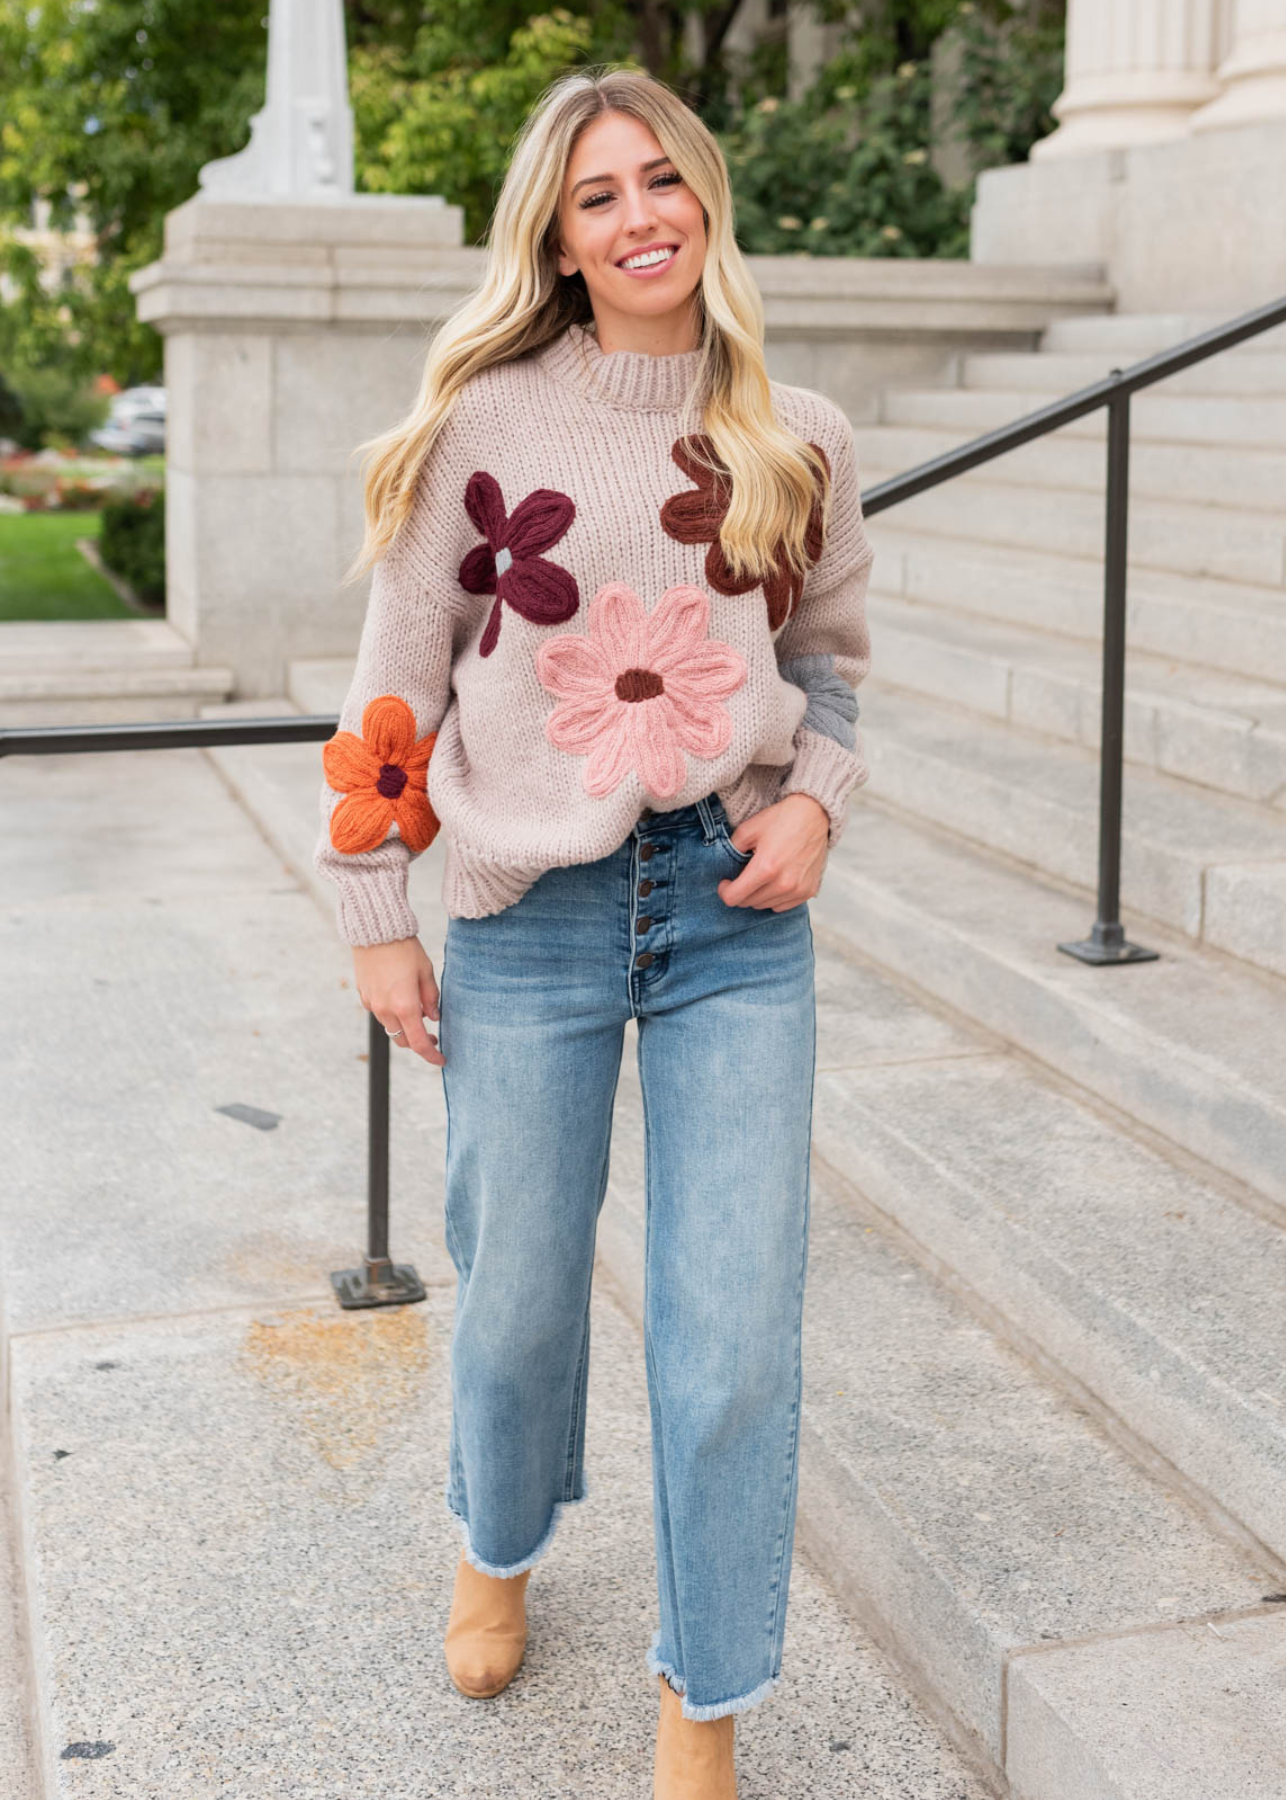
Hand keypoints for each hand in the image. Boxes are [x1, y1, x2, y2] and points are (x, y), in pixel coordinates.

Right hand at [352, 936, 444, 1066]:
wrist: (375, 931)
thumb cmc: (404, 948)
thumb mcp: (426, 971)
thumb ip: (431, 998)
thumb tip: (434, 1017)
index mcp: (404, 1006)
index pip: (419, 1042)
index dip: (432, 1055)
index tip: (442, 1059)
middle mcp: (385, 1010)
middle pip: (403, 1040)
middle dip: (418, 1042)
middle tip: (433, 1036)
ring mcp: (372, 1004)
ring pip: (390, 1028)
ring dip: (405, 1027)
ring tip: (418, 1012)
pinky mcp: (364, 995)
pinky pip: (380, 1013)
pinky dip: (392, 1014)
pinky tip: (400, 1000)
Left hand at [717, 793, 829, 911]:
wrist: (814, 815)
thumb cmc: (782, 820)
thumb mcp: (748, 829)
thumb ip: (732, 851)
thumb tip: (726, 868)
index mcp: (765, 868)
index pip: (734, 897)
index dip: (724, 891)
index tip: (725, 883)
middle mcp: (783, 883)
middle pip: (748, 903)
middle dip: (741, 891)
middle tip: (743, 876)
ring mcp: (798, 890)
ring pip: (765, 906)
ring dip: (757, 895)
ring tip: (761, 875)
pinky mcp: (808, 891)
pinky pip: (782, 905)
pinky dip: (774, 897)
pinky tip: (775, 880)